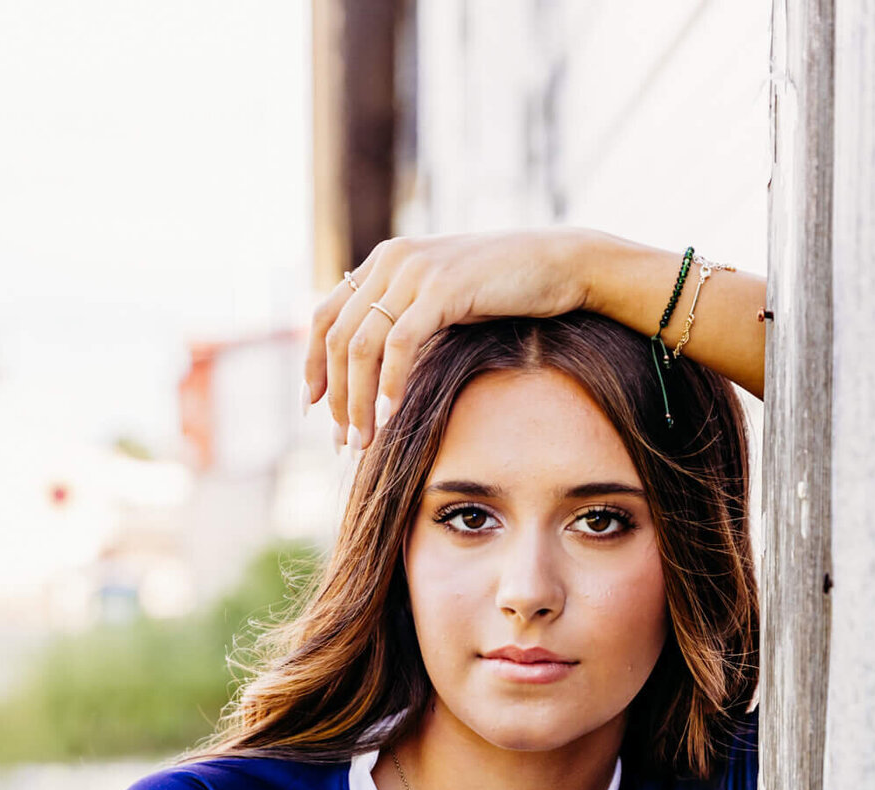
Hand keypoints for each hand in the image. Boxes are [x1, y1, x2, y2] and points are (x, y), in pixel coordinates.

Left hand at [302, 228, 605, 451]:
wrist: (562, 264)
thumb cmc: (508, 290)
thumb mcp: (444, 301)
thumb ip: (408, 319)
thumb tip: (377, 368)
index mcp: (384, 261)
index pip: (324, 317)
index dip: (313, 365)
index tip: (312, 409)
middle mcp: (391, 259)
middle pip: (337, 338)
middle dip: (336, 398)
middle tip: (345, 444)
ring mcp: (415, 270)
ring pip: (362, 347)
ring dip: (358, 402)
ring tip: (364, 443)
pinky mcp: (442, 288)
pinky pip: (401, 344)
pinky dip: (390, 384)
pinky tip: (391, 417)